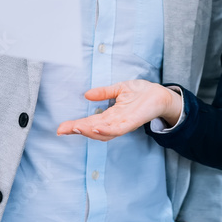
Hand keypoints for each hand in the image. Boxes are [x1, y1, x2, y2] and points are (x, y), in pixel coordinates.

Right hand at [56, 80, 181, 140]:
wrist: (161, 94)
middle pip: (92, 129)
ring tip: (76, 127)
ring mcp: (123, 124)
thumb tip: (87, 95)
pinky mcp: (132, 122)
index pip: (89, 122)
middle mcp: (114, 122)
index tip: (60, 128)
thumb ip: (104, 92)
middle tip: (62, 130)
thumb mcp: (119, 89)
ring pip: (103, 132)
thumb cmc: (142, 93)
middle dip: (77, 130)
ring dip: (89, 131)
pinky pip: (118, 129)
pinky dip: (106, 130)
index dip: (75, 125)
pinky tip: (96, 127)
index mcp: (110, 115)